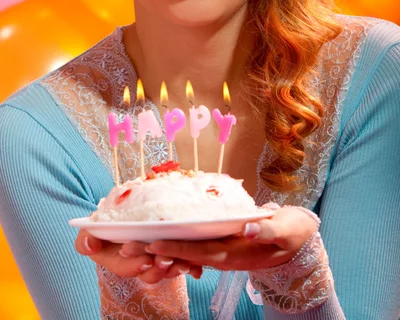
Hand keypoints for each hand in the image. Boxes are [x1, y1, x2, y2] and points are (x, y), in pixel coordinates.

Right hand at [75, 229, 202, 283]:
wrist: (123, 214)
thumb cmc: (106, 224)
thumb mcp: (91, 230)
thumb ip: (85, 239)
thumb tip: (89, 244)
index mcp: (119, 259)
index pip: (125, 267)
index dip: (135, 266)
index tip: (145, 260)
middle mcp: (138, 262)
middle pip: (149, 273)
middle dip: (159, 269)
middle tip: (167, 260)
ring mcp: (154, 259)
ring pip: (166, 270)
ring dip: (175, 268)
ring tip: (184, 262)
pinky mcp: (169, 252)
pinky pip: (180, 262)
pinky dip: (189, 265)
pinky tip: (196, 265)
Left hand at [143, 206, 318, 271]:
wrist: (298, 241)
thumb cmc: (292, 232)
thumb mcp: (286, 230)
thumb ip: (267, 231)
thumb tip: (248, 229)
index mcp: (236, 253)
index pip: (200, 251)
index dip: (176, 249)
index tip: (152, 245)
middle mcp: (224, 256)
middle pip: (185, 254)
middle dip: (157, 251)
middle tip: (127, 246)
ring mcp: (221, 253)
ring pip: (186, 253)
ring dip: (160, 250)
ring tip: (132, 244)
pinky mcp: (221, 246)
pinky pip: (193, 249)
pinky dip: (174, 247)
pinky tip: (157, 241)